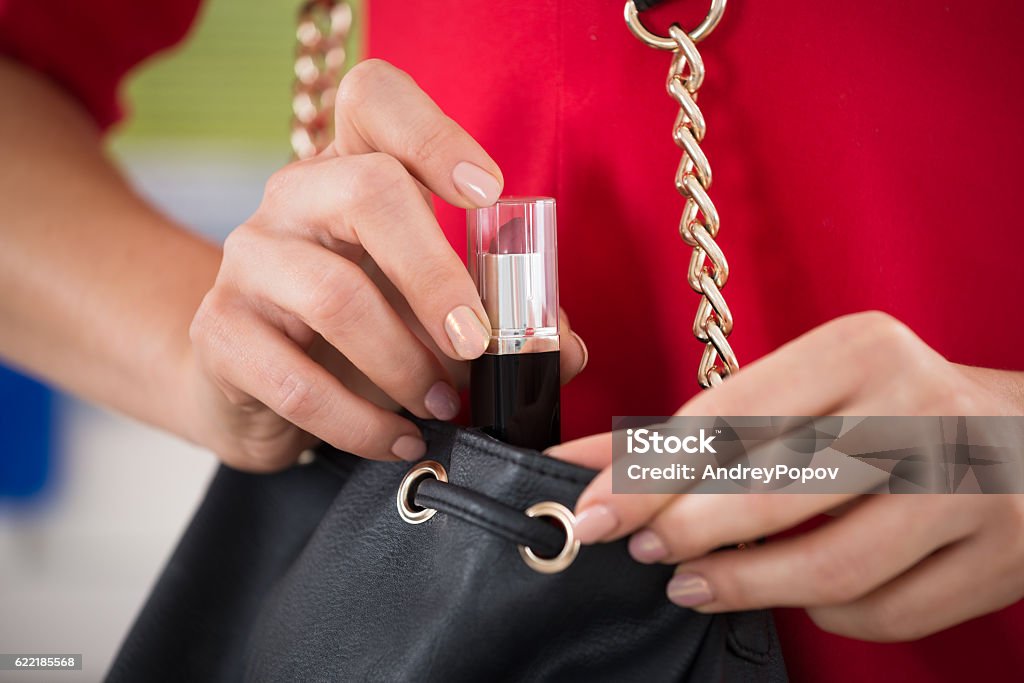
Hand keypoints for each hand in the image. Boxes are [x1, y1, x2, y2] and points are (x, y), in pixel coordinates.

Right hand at [186, 59, 586, 471]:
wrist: (253, 386)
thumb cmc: (358, 333)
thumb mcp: (428, 310)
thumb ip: (503, 319)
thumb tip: (561, 347)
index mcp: (351, 170)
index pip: (374, 98)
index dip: (434, 131)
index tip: (487, 192)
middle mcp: (293, 198)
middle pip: (367, 188)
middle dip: (438, 275)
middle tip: (475, 343)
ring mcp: (248, 261)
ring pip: (334, 296)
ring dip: (405, 363)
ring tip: (441, 404)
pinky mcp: (220, 334)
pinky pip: (296, 381)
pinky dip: (363, 423)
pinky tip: (398, 439)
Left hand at [550, 311, 1023, 640]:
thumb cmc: (888, 406)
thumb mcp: (799, 390)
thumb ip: (690, 428)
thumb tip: (581, 466)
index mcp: (861, 348)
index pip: (729, 418)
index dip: (646, 473)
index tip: (592, 510)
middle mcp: (919, 409)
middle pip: (770, 493)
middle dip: (684, 529)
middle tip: (643, 546)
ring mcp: (970, 488)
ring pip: (827, 568)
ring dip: (741, 585)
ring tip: (691, 582)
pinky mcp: (999, 557)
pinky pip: (883, 613)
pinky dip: (822, 613)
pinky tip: (797, 591)